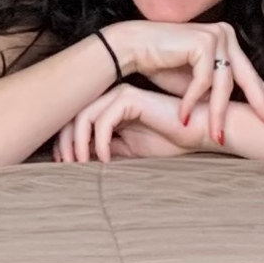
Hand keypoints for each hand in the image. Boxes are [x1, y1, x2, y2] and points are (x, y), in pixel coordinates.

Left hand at [51, 77, 213, 166]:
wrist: (200, 131)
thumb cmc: (171, 139)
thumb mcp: (129, 150)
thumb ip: (107, 149)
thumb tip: (79, 160)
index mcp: (110, 107)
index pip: (76, 121)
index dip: (65, 143)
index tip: (63, 166)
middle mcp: (111, 97)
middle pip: (73, 116)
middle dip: (65, 143)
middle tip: (65, 167)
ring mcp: (120, 95)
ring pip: (83, 117)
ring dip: (77, 143)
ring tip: (80, 165)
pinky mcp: (131, 98)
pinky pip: (103, 120)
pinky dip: (98, 142)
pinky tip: (103, 160)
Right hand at [100, 17, 263, 146]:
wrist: (130, 47)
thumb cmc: (161, 65)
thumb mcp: (197, 84)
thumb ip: (218, 91)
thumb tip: (242, 113)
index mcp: (228, 41)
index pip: (250, 74)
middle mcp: (226, 34)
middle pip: (247, 78)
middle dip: (261, 106)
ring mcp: (216, 35)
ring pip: (226, 84)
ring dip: (217, 114)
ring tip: (216, 139)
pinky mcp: (202, 41)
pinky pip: (204, 81)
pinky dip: (192, 101)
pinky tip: (183, 118)